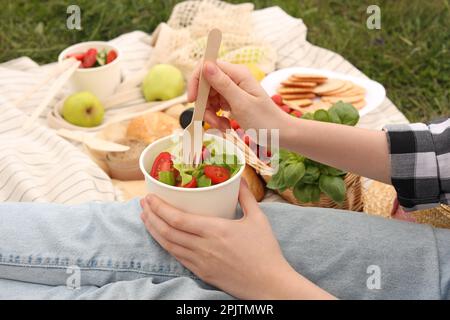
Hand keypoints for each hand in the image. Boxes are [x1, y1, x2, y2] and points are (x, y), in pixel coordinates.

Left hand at [140, 181, 333, 298]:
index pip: (178, 219)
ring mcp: (200, 262)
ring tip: (145, 218)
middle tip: (142, 203)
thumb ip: (245, 197)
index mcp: (215, 230)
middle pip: (167, 231)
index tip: (150, 197)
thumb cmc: (265, 251)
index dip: (159, 208)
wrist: (269, 284)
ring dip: (153, 230)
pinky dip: (165, 245)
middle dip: (151, 216)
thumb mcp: (258, 219)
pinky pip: (177, 257)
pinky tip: (161, 237)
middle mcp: (203, 246)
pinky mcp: (201, 273)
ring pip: (168, 245)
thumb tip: (239, 178)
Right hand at [187, 61, 289, 131]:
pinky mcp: (232, 101)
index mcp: (237, 73)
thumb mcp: (242, 103)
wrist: (280, 134)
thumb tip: (205, 65)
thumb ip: (223, 84)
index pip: (207, 67)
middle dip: (204, 104)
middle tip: (212, 121)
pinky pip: (215, 106)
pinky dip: (216, 118)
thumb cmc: (265, 120)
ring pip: (208, 98)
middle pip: (205, 85)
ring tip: (223, 127)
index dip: (196, 82)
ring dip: (210, 114)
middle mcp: (233, 78)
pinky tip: (225, 126)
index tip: (192, 100)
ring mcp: (232, 90)